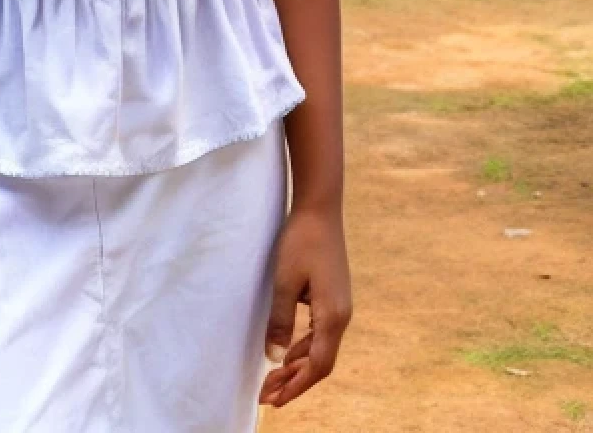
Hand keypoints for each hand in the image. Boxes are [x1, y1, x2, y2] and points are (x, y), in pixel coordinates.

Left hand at [258, 203, 351, 409]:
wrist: (320, 208)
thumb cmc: (301, 241)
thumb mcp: (285, 281)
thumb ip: (280, 321)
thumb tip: (274, 358)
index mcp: (333, 316)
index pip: (317, 365)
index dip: (295, 386)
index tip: (272, 399)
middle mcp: (341, 316)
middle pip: (320, 362)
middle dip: (294, 381)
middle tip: (266, 394)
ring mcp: (339, 306)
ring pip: (320, 349)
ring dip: (297, 365)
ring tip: (272, 379)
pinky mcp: (333, 297)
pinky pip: (320, 333)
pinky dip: (303, 347)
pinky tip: (286, 351)